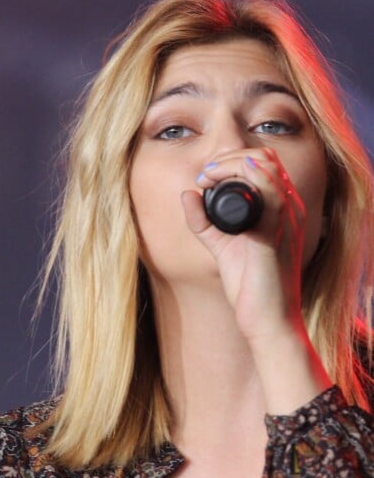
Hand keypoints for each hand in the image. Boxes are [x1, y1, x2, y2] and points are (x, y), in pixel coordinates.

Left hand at [181, 147, 305, 342]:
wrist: (268, 320)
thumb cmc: (251, 285)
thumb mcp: (223, 246)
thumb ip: (204, 222)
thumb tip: (188, 194)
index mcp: (282, 209)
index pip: (265, 162)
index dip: (232, 160)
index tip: (205, 177)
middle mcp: (290, 209)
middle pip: (265, 157)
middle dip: (228, 157)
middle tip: (204, 176)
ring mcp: (285, 220)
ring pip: (265, 167)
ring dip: (229, 164)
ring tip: (206, 179)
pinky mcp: (274, 236)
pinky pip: (266, 195)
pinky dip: (236, 182)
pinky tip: (211, 190)